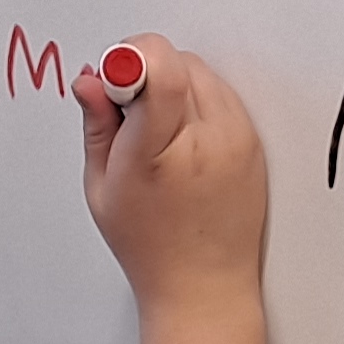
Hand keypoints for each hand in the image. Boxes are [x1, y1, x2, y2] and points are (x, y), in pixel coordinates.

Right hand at [76, 35, 267, 312]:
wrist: (205, 285)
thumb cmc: (151, 246)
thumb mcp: (102, 188)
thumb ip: (97, 125)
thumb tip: (91, 79)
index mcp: (159, 153)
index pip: (159, 69)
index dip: (130, 58)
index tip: (113, 78)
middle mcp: (206, 140)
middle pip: (176, 61)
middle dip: (144, 72)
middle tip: (128, 112)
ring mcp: (237, 139)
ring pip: (200, 70)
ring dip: (172, 83)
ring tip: (157, 131)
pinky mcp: (252, 140)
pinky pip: (220, 92)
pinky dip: (196, 100)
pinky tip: (182, 138)